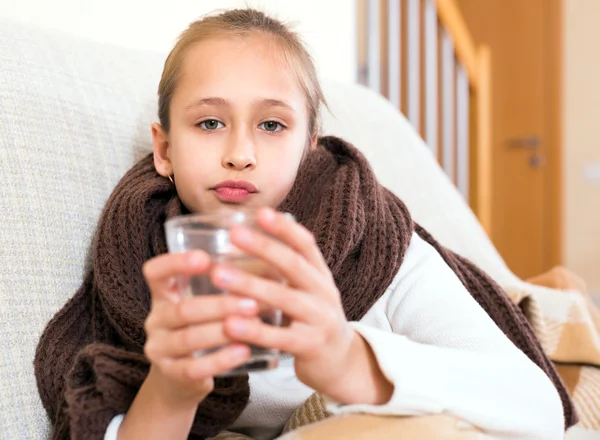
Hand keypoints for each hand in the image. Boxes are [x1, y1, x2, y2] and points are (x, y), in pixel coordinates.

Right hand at [141, 251, 258, 409]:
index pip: (156, 272)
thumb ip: (226, 284)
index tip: (205, 258)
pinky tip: (244, 351)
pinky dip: (221, 359)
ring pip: (189, 339)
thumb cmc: (204, 327)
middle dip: (219, 305)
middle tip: (252, 303)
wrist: (183, 378)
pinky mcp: (172, 375)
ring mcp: (160, 349)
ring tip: (252, 325)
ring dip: (222, 332)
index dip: (176, 263)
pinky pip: (195, 368)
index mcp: (163, 294)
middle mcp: (156, 320)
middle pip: (182, 309)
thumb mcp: (206, 302)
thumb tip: (272, 262)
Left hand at [209, 207, 366, 399]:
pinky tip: (231, 324)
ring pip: (284, 298)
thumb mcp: (309, 290)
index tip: (260, 212)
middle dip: (263, 247)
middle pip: (294, 265)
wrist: (340, 361)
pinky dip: (254, 330)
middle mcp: (323, 293)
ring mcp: (320, 320)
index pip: (306, 244)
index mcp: (320, 275)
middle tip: (234, 233)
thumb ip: (288, 270)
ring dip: (250, 284)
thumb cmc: (313, 320)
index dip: (284, 228)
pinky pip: (279, 337)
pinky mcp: (310, 347)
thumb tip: (250, 236)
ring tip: (219, 274)